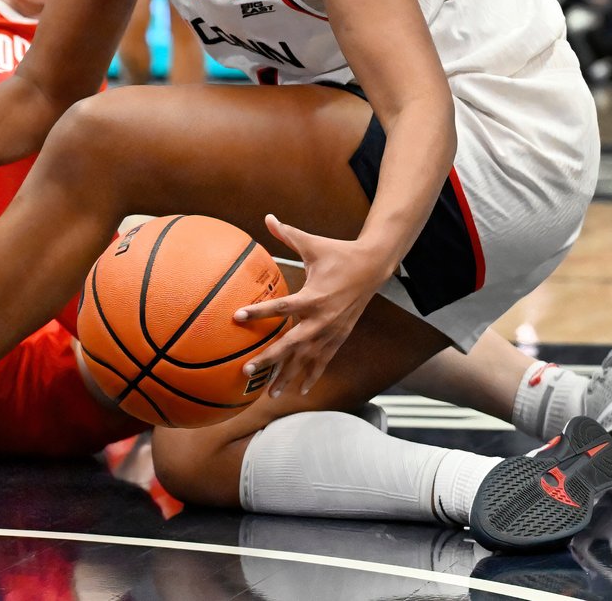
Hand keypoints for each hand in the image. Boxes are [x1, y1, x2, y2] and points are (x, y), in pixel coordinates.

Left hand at [233, 214, 392, 398]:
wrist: (374, 268)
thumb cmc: (339, 253)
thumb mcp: (313, 243)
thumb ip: (288, 235)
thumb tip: (267, 217)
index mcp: (313, 296)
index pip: (282, 307)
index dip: (260, 312)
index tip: (237, 317)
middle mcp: (322, 319)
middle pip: (291, 344)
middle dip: (269, 359)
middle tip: (247, 371)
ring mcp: (332, 332)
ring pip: (307, 360)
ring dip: (288, 376)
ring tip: (270, 394)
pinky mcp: (339, 338)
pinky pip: (323, 361)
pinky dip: (311, 376)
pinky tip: (300, 391)